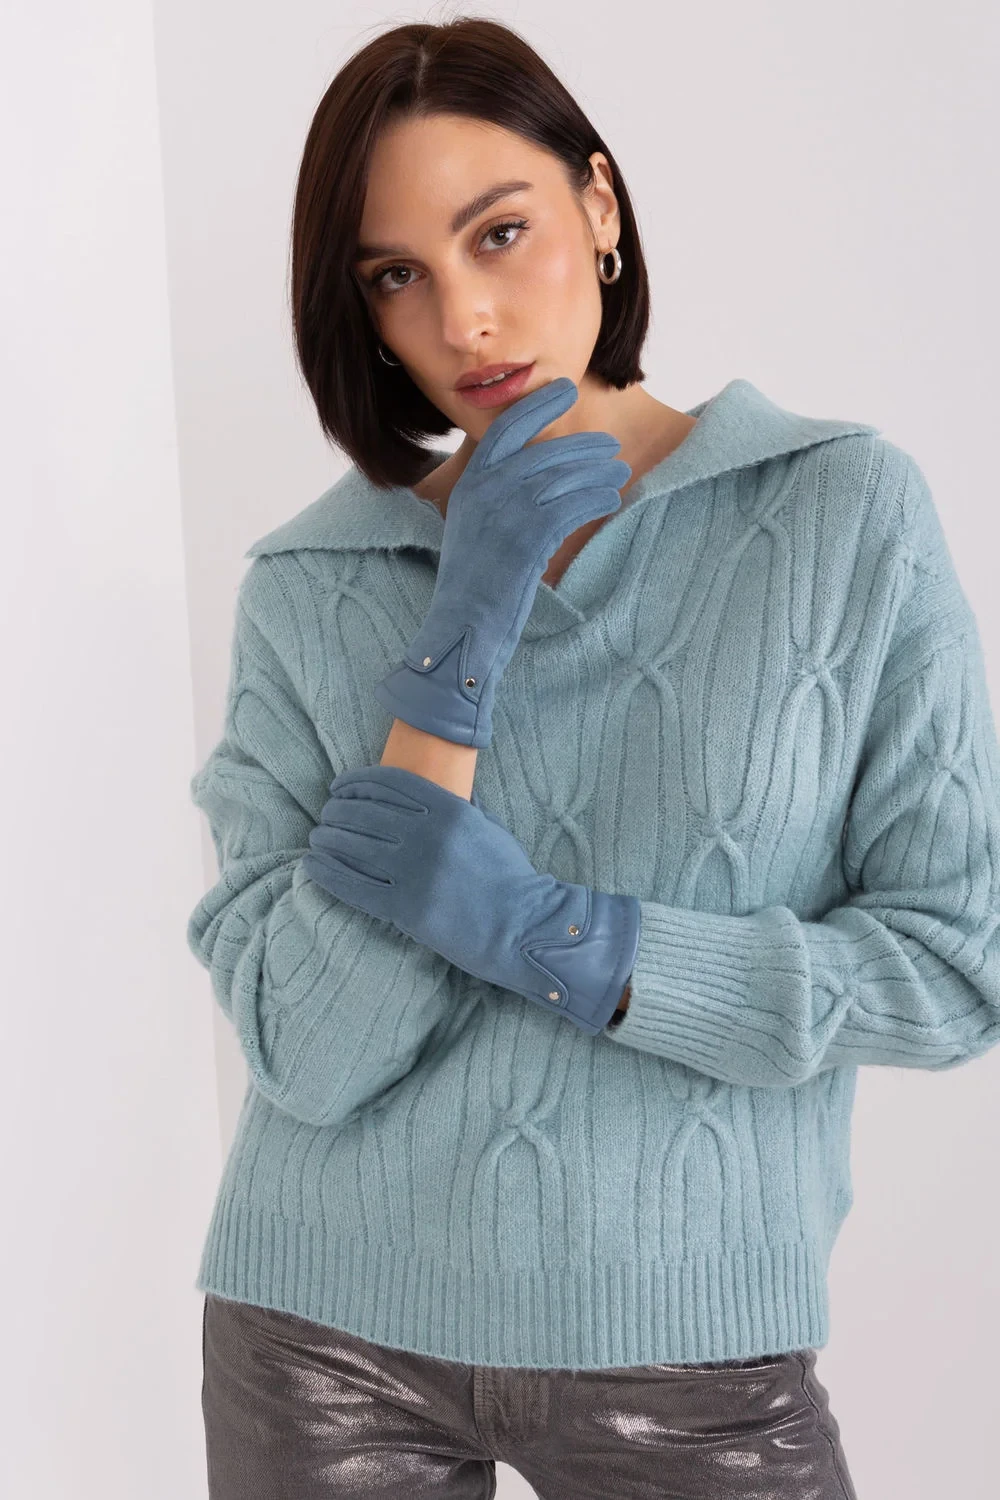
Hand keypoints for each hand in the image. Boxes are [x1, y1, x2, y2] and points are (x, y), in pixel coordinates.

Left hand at [301, 765, 639, 1034]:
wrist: (524, 927)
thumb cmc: (509, 877)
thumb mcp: (486, 827)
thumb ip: (455, 808)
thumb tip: (425, 792)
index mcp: (450, 808)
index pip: (387, 783)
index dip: (355, 781)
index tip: (339, 787)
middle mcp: (428, 835)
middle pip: (362, 811)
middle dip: (336, 811)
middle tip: (326, 816)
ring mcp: (415, 872)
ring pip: (352, 845)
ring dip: (326, 839)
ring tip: (318, 839)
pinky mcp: (405, 908)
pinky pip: (352, 885)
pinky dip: (326, 873)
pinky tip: (312, 866)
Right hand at [373, 377, 629, 748]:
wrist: (460, 628)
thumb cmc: (472, 585)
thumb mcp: (473, 529)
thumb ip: (494, 497)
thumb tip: (535, 475)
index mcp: (470, 485)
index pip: (506, 429)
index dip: (538, 405)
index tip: (566, 389)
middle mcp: (485, 492)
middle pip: (545, 453)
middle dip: (583, 448)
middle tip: (610, 448)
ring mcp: (506, 515)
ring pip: (563, 479)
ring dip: (597, 474)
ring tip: (617, 475)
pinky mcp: (527, 540)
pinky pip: (572, 508)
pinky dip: (595, 500)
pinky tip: (611, 501)